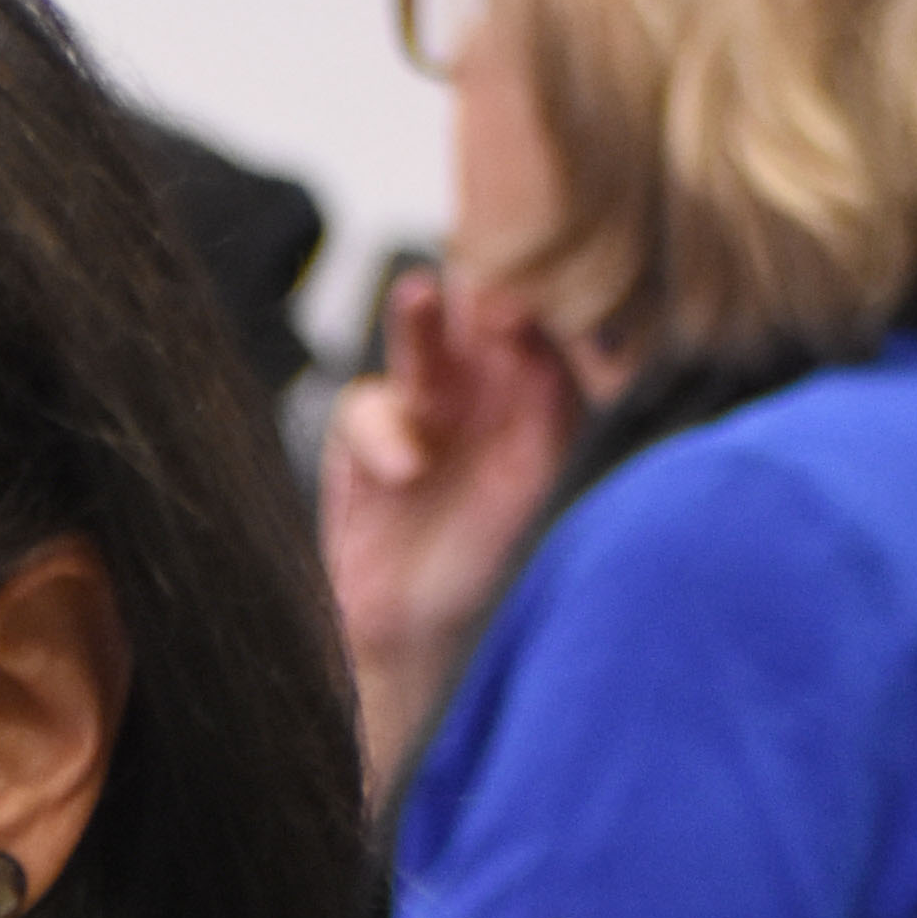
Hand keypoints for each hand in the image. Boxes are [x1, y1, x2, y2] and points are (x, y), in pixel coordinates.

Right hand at [319, 264, 584, 787]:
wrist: (425, 632)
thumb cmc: (493, 560)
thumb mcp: (538, 477)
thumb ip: (548, 408)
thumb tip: (545, 347)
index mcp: (537, 379)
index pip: (543, 305)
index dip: (545, 285)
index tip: (552, 285)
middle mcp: (481, 377)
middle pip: (479, 298)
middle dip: (481, 285)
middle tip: (489, 287)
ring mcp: (422, 401)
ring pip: (420, 331)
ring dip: (422, 316)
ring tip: (421, 299)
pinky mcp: (364, 436)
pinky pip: (367, 408)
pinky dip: (384, 432)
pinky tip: (408, 469)